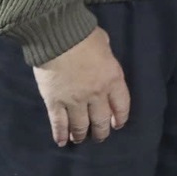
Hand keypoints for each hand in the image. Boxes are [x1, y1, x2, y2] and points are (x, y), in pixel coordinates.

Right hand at [32, 27, 129, 146]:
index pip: (121, 106)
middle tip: (99, 136)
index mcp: (112, 79)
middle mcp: (96, 94)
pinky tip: (61, 141)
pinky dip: (60, 134)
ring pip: (80, 126)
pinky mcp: (55, 102)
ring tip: (79, 139)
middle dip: (101, 131)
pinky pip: (59, 123)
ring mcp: (74, 101)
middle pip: (101, 120)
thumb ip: (106, 58)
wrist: (56, 36)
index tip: (117, 124)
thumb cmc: (82, 34)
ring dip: (81, 135)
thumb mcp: (104, 43)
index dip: (120, 118)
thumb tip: (103, 60)